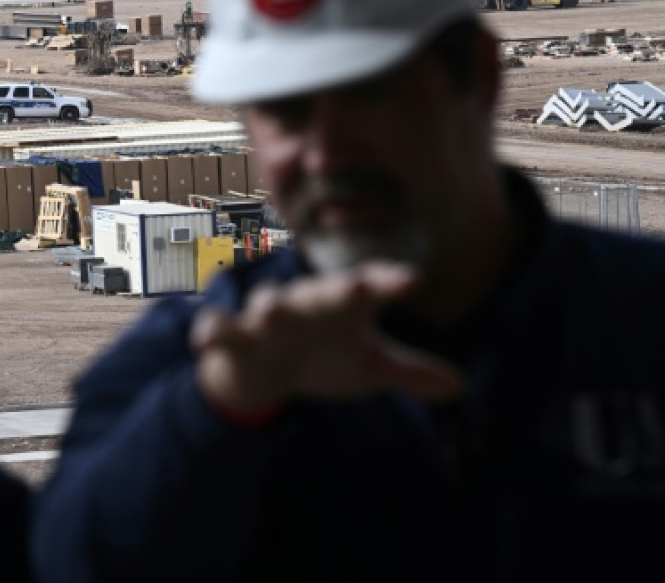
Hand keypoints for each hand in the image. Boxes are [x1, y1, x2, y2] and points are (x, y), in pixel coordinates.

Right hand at [191, 262, 462, 417]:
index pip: (369, 289)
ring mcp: (267, 319)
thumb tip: (459, 385)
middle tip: (355, 287)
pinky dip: (214, 330)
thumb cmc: (321, 357)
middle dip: (334, 290)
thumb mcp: (366, 367)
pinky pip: (222, 330)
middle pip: (320, 293)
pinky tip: (205, 337)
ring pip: (268, 306)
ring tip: (270, 312)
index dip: (389, 282)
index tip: (412, 279)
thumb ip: (408, 372)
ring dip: (269, 308)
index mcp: (341, 306)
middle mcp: (306, 304)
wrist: (263, 369)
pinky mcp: (235, 338)